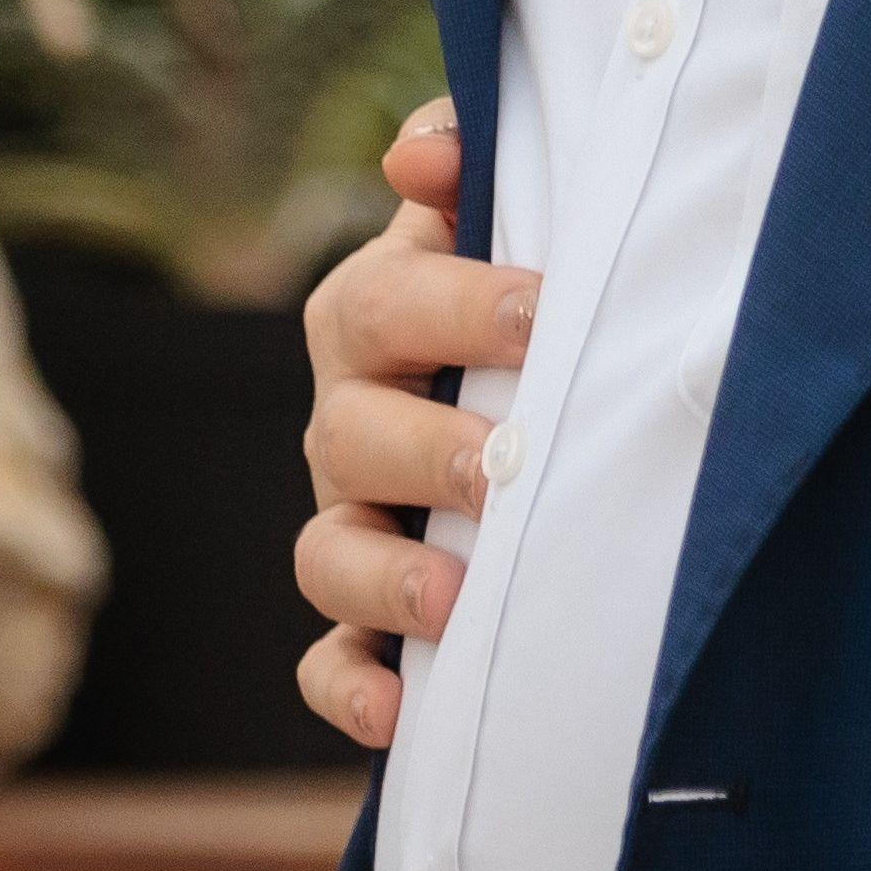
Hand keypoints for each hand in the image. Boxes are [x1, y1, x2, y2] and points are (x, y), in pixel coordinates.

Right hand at [291, 97, 531, 752]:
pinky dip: (350, 690)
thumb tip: (423, 157)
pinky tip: (398, 713)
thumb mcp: (494, 221)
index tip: (542, 313)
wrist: (533, 407)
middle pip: (349, 436)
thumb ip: (465, 166)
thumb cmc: (517, 299)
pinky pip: (328, 667)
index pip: (383, 303)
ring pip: (328, 557)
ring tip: (454, 600)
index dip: (459, 306)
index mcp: (370, 319)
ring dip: (385, 582)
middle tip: (506, 464)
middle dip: (427, 451)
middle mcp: (346, 423)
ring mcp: (350, 526)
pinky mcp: (364, 625)